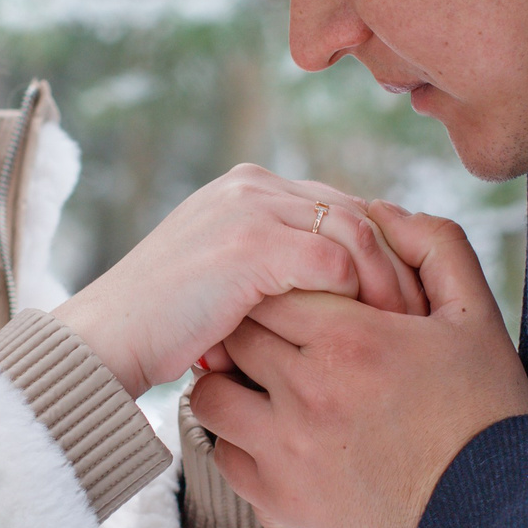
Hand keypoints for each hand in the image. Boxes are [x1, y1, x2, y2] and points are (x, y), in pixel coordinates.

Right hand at [52, 164, 425, 395]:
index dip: (380, 250)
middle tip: (424, 316)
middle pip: (357, 210)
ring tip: (407, 331)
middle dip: (397, 263)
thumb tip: (337, 298)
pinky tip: (370, 333)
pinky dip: (360, 294)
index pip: (339, 205)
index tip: (406, 300)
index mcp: (246, 188)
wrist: (103, 343)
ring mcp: (249, 209)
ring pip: (356, 231)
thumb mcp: (224, 285)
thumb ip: (272, 272)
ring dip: (388, 283)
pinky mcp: (250, 244)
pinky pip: (336, 259)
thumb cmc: (161, 331)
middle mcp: (250, 185)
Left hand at [190, 203, 527, 527]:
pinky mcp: (282, 501)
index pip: (271, 287)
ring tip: (261, 382)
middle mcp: (308, 392)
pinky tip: (268, 432)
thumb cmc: (487, 412)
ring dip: (229, 381)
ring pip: (213, 395)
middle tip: (269, 334)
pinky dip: (234, 439)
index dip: (275, 285)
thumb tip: (380, 212)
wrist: (496, 517)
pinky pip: (223, 456)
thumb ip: (434, 247)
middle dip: (247, 326)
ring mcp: (288, 450)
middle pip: (237, 335)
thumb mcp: (475, 316)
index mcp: (350, 338)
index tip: (289, 294)